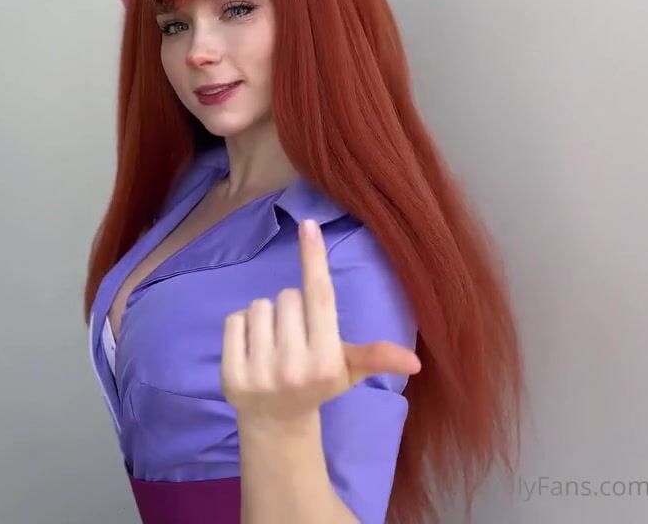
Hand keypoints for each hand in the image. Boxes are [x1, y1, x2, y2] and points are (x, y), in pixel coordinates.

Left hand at [221, 219, 420, 423]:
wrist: (277, 422)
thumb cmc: (316, 384)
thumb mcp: (348, 370)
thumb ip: (376, 356)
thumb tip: (416, 362)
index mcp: (326, 359)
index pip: (320, 297)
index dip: (314, 258)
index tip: (308, 225)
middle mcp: (294, 366)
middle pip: (288, 296)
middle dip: (292, 308)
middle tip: (295, 336)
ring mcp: (260, 371)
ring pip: (260, 305)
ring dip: (267, 316)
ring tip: (274, 342)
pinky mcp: (231, 375)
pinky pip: (234, 320)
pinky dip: (241, 327)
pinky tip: (252, 349)